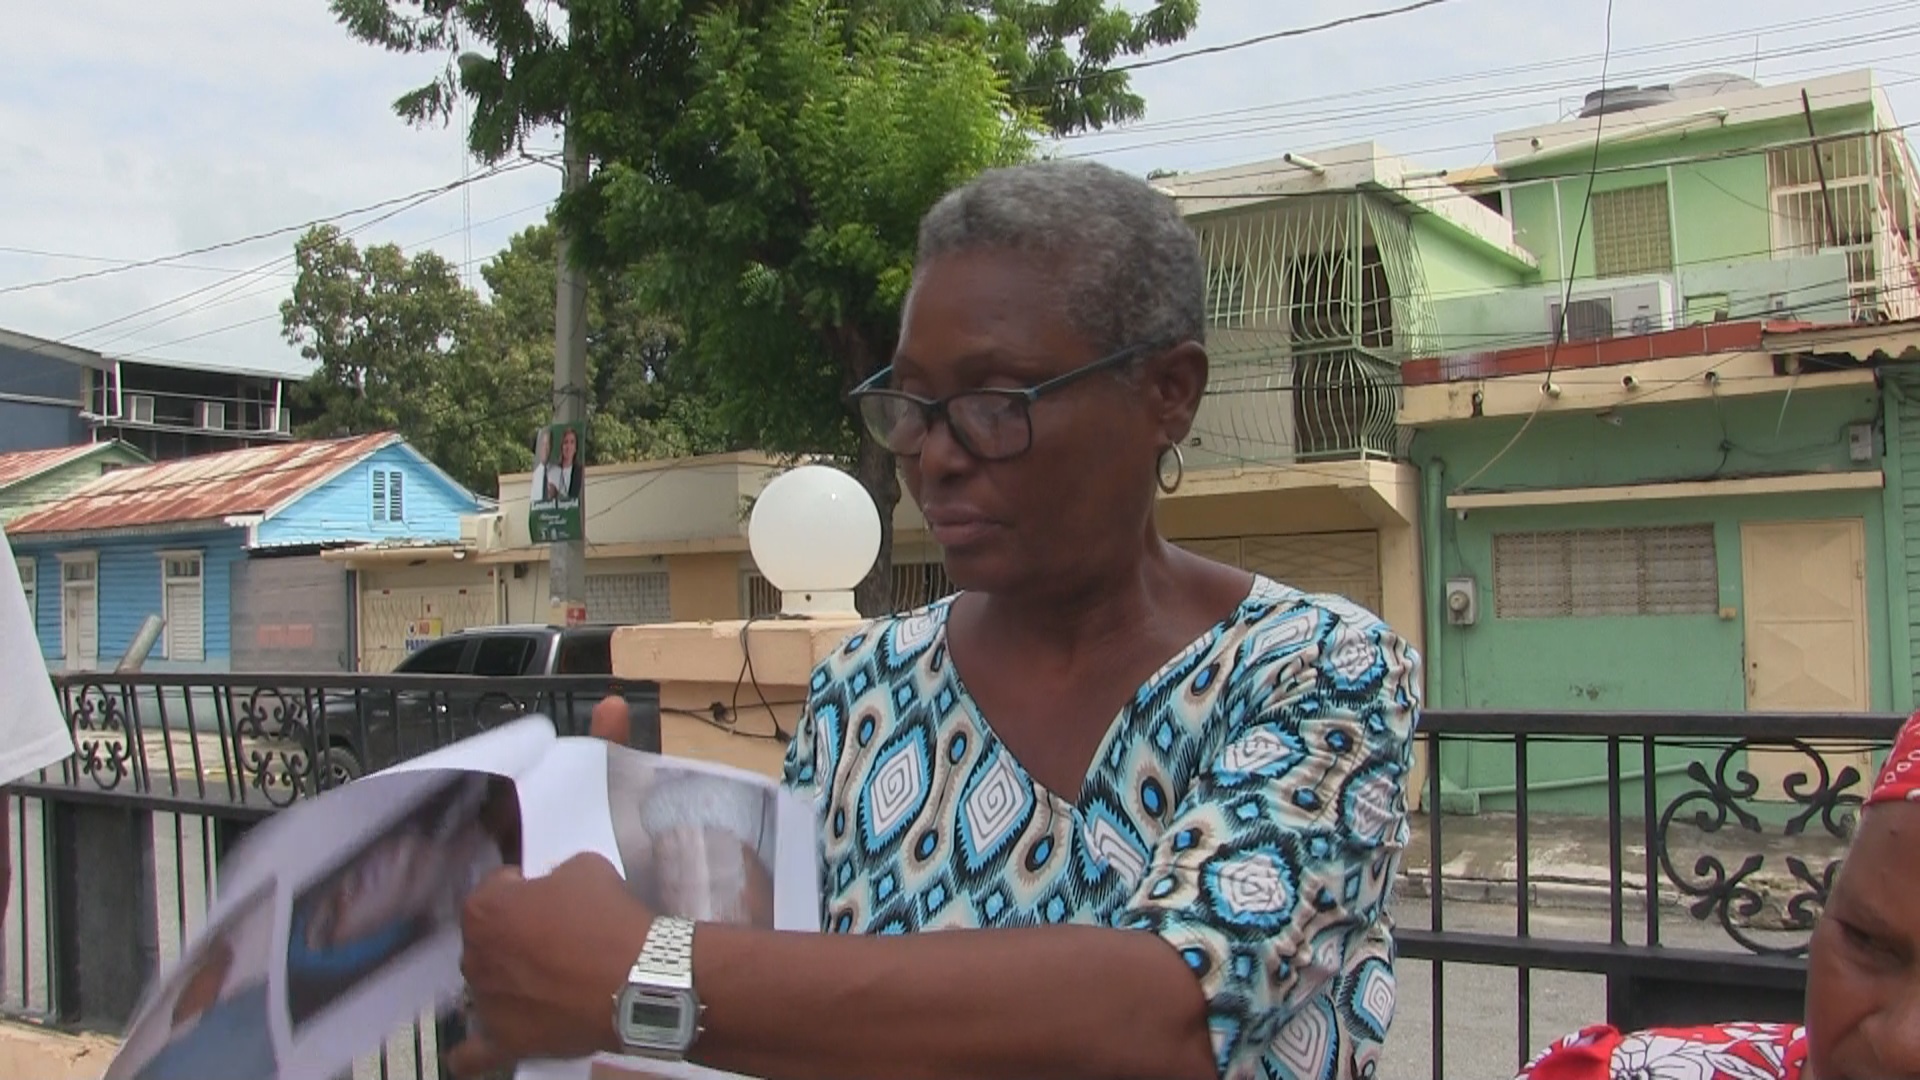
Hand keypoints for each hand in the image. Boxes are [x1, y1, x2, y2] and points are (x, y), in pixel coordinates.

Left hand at [446, 853, 653, 1077]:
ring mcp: (485, 1001)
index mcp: (485, 910)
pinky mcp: (503, 1040)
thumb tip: (550, 888)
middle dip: (513, 933)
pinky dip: (474, 1048)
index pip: (497, 887)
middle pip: (488, 937)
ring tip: (547, 981)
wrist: (638, 980)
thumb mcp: (586, 868)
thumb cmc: (609, 920)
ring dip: (506, 978)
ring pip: (485, 984)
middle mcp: (473, 956)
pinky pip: (472, 1053)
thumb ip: (554, 875)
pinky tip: (488, 1036)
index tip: (549, 895)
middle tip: (553, 937)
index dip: (525, 887)